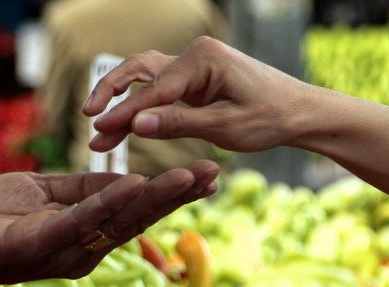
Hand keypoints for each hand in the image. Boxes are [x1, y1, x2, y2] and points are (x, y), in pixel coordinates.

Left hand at [0, 164, 218, 286]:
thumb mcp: (41, 193)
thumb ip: (81, 188)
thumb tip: (124, 179)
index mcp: (81, 236)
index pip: (132, 211)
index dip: (168, 192)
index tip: (204, 173)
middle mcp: (79, 252)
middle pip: (136, 220)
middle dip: (176, 196)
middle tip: (214, 173)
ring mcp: (60, 254)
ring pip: (116, 222)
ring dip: (154, 199)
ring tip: (189, 176)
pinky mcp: (36, 247)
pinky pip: (77, 221)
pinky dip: (107, 203)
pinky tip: (134, 184)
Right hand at [84, 37, 315, 155]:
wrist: (299, 111)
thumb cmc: (270, 118)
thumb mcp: (225, 127)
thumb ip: (178, 124)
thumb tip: (136, 125)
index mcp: (203, 59)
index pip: (154, 91)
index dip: (124, 114)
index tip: (98, 131)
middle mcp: (194, 55)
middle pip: (140, 71)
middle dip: (112, 97)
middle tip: (89, 122)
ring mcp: (193, 65)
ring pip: (144, 77)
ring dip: (121, 99)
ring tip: (97, 125)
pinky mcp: (194, 79)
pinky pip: (158, 89)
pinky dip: (139, 104)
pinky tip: (121, 124)